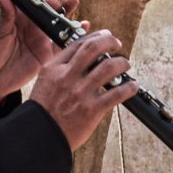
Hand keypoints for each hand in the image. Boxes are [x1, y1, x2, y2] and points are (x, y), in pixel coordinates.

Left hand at [0, 0, 82, 103]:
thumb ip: (4, 13)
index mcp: (19, 13)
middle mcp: (32, 23)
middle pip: (50, 6)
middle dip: (57, 0)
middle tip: (57, 1)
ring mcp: (41, 37)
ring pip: (59, 21)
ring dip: (69, 11)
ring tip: (74, 1)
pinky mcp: (48, 54)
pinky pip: (64, 42)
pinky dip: (75, 34)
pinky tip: (84, 26)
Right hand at [30, 31, 139, 149]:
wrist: (40, 136)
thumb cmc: (44, 110)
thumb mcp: (45, 82)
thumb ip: (61, 68)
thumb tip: (83, 55)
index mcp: (54, 69)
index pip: (78, 44)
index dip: (95, 36)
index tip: (105, 36)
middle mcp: (67, 77)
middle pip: (93, 48)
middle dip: (110, 41)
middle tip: (117, 44)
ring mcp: (80, 94)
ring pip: (108, 68)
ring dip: (121, 63)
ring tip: (125, 64)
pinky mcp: (91, 110)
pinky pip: (116, 94)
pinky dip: (128, 88)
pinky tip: (132, 86)